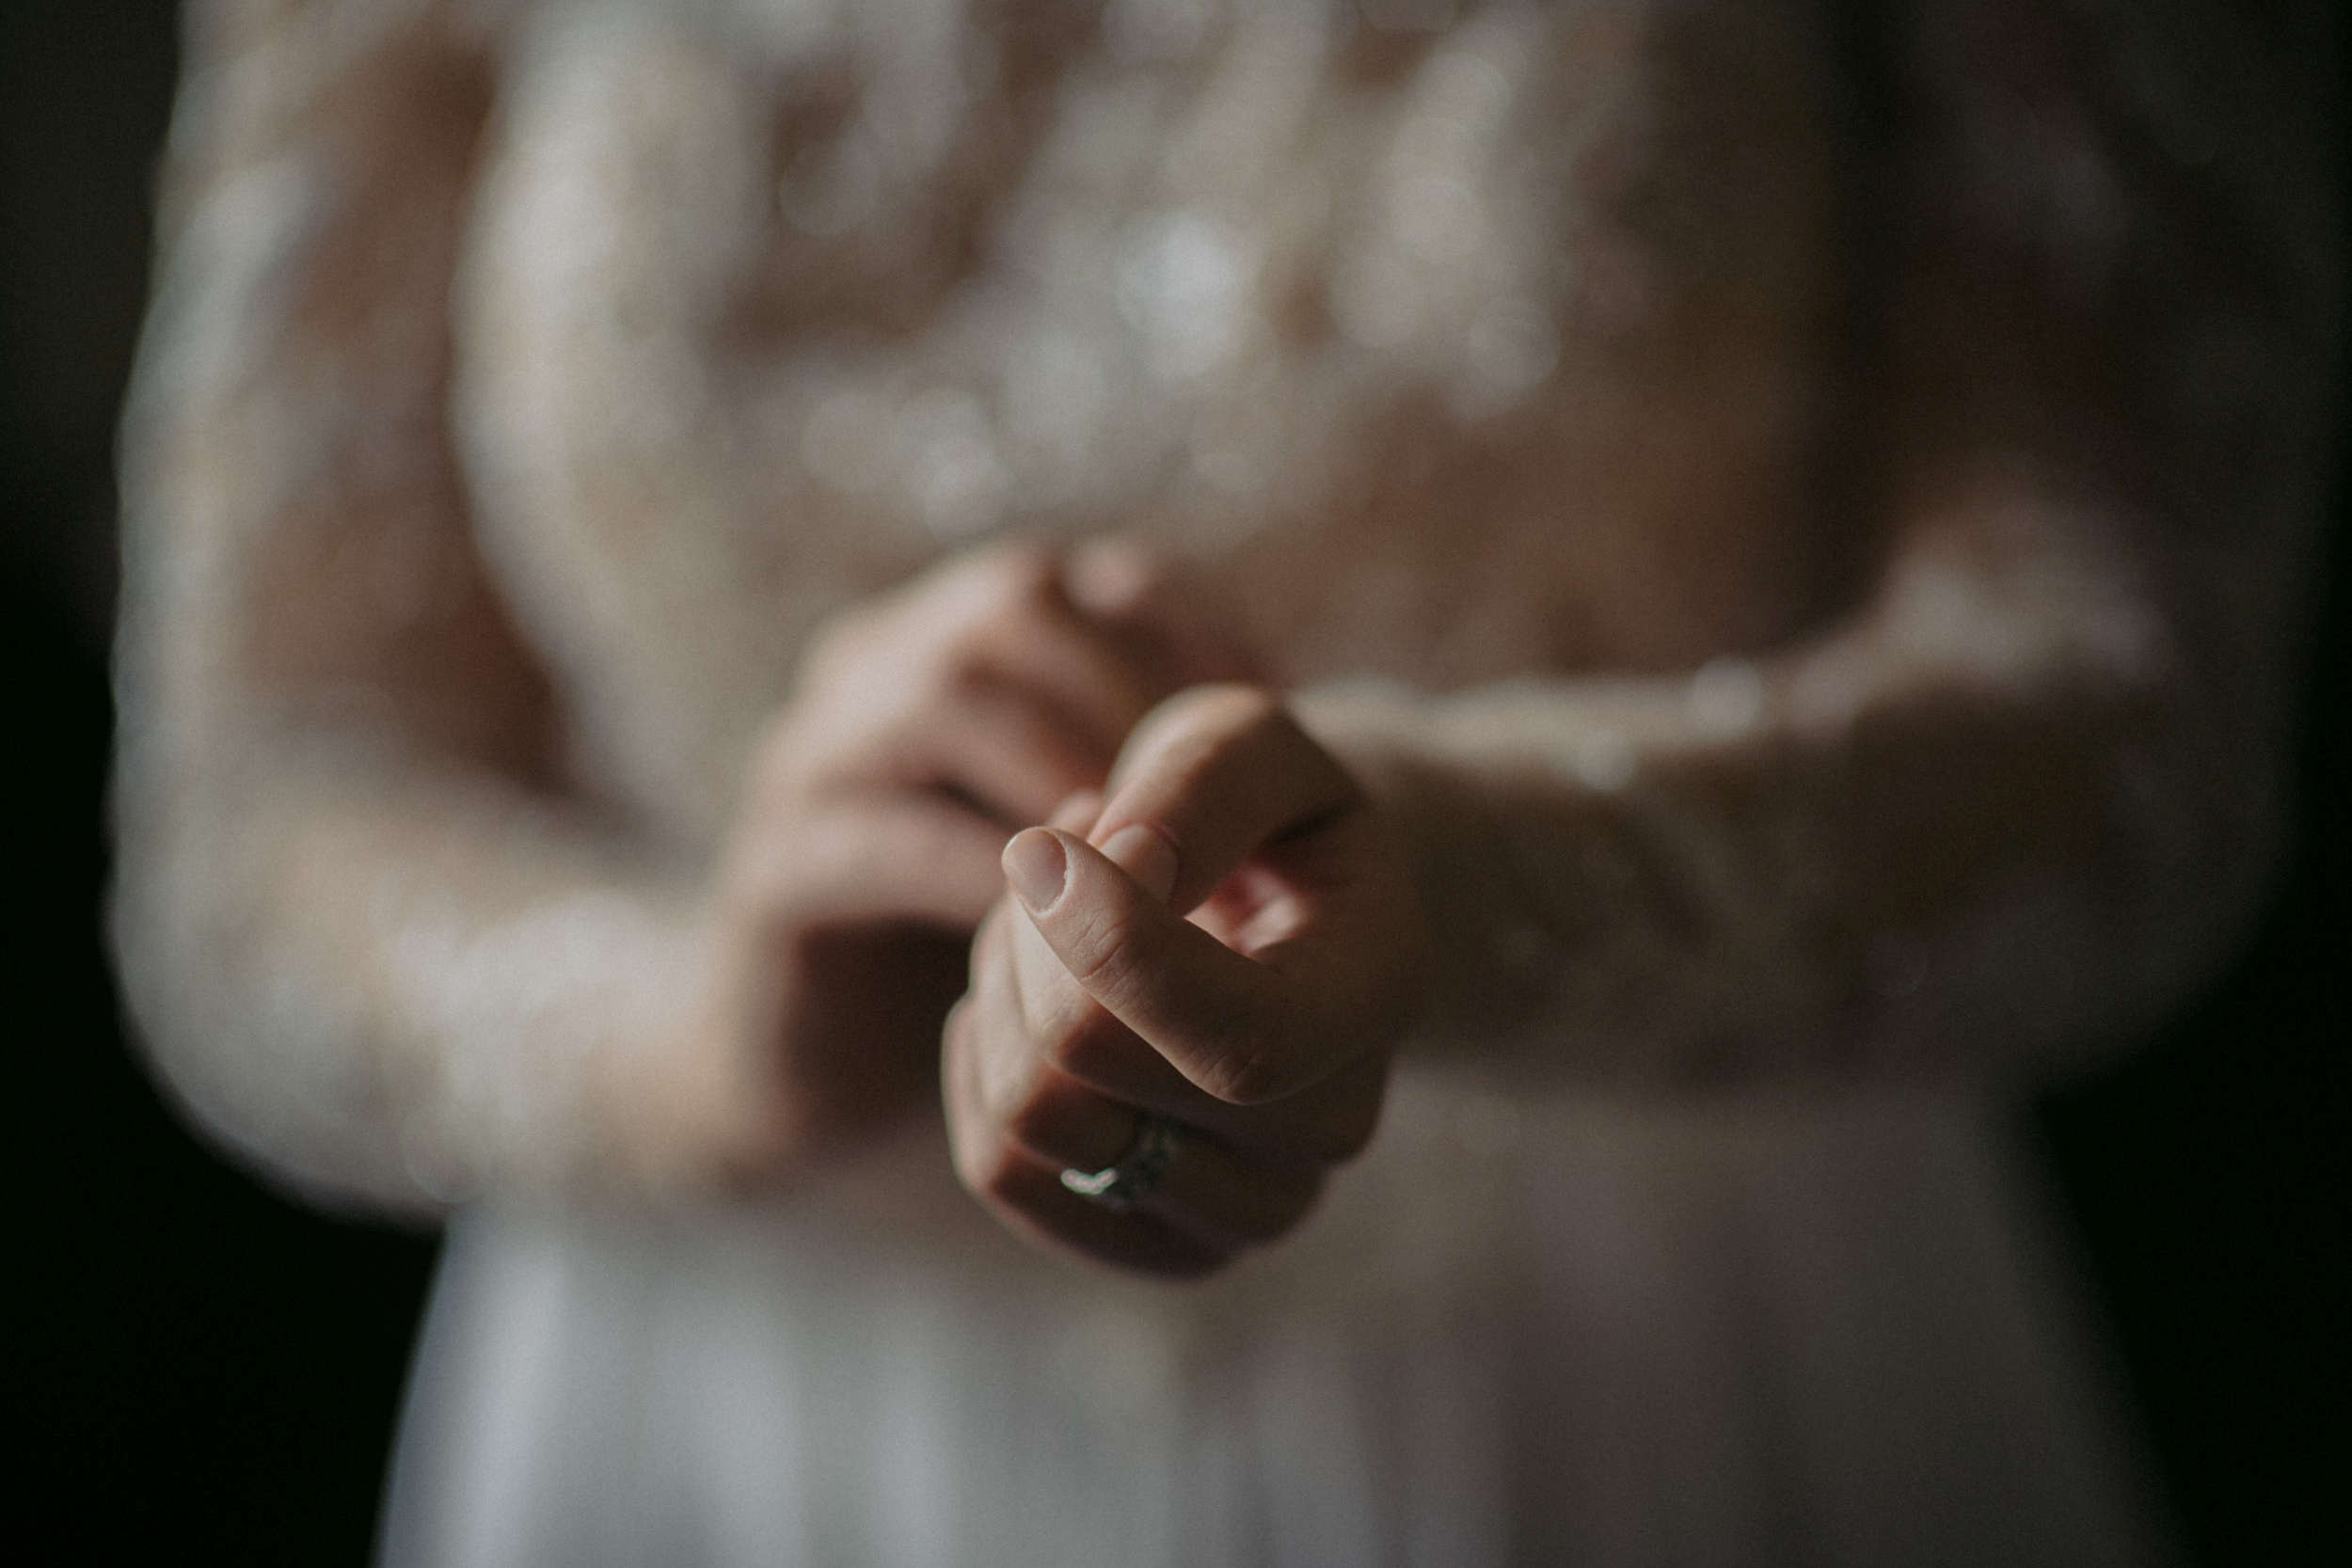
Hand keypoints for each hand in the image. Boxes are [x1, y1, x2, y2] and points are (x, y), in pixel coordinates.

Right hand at [659, 544, 1214, 1185]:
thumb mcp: (1106, 845)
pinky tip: (1054, 945)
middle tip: (1212, 812)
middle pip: (1014, 605)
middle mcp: (884, 666)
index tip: (1275, 742)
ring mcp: (813, 756)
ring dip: (1061, 776)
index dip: (1197, 641)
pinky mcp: (773, 870)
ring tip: (1145, 873)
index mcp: (972, 639)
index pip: (1104, 580)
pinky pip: (863, 841)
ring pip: (938, 697)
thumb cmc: (1007, 944)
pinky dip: (972, 878)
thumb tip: (1281, 727)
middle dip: (1131, 701)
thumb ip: (1173, 775)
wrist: (842, 1061)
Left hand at [944, 685, 1431, 1274]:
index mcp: (1377, 994)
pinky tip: (1025, 1002)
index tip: (1041, 847)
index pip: (1235, 1036)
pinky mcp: (1158, 1241)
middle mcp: (1331, 1126)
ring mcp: (1250, 1207)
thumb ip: (1198, 785)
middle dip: (1035, 934)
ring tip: (1050, 924)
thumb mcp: (1248, 745)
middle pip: (1092, 1068)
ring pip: (1033, 1124)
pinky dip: (981, 1068)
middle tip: (1065, 855)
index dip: (1111, 948)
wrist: (1284, 907)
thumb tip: (1122, 868)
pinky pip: (1000, 1172)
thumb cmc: (1261, 814)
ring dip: (1002, 994)